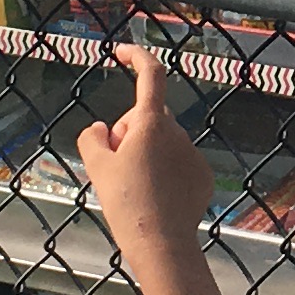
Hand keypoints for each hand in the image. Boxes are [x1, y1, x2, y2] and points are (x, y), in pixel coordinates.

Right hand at [77, 45, 214, 282]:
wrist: (160, 242)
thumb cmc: (125, 202)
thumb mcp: (96, 167)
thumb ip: (92, 137)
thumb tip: (101, 129)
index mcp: (152, 123)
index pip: (150, 74)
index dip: (137, 57)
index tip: (123, 52)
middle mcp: (178, 132)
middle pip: (148, 116)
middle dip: (131, 130)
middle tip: (115, 162)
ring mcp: (193, 154)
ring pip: (163, 141)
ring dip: (147, 152)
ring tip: (134, 187)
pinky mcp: (202, 175)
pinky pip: (178, 162)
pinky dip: (165, 170)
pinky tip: (155, 196)